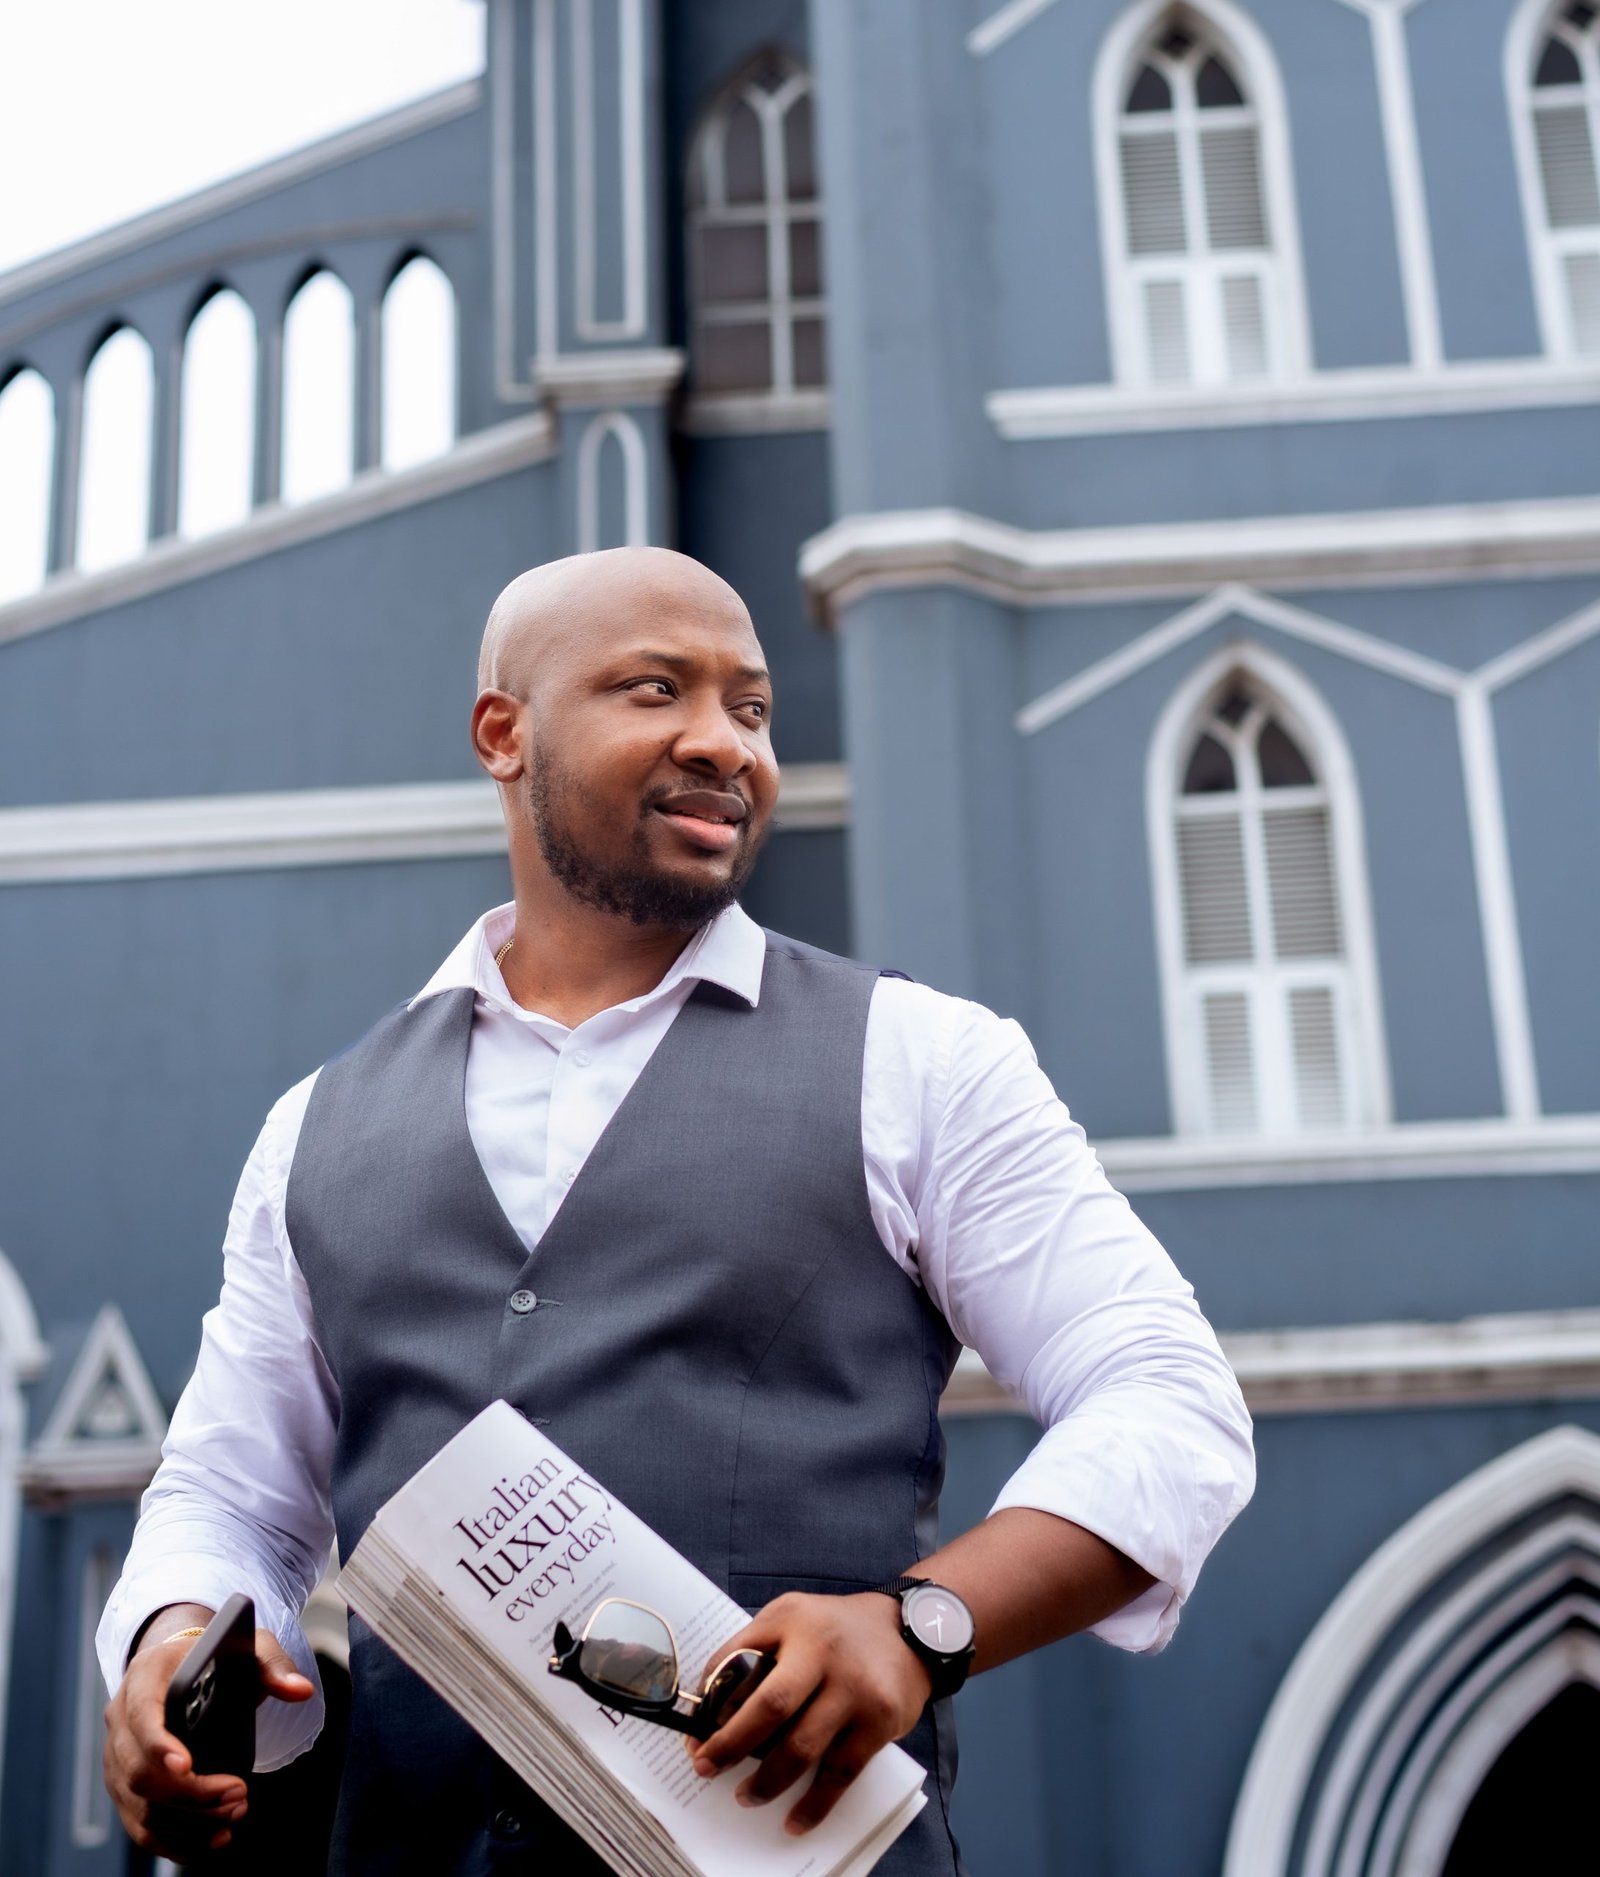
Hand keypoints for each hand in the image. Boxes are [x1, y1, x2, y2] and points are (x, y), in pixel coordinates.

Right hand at [102, 1613, 313, 1859]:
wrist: (179, 1666)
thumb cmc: (213, 1656)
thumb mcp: (246, 1646)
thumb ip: (273, 1665)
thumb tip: (301, 1689)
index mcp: (144, 1675)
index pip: (142, 1715)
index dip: (159, 1744)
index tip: (189, 1766)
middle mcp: (120, 1718)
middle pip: (140, 1771)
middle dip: (190, 1794)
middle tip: (239, 1795)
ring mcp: (116, 1756)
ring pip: (140, 1805)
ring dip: (186, 1823)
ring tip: (234, 1816)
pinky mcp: (123, 1786)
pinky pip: (138, 1825)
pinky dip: (173, 1842)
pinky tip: (212, 1840)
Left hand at [685, 1591, 930, 1837]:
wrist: (912, 1631)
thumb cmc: (836, 1629)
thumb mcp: (791, 1616)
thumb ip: (753, 1648)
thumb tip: (710, 1705)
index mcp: (793, 1621)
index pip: (740, 1661)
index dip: (713, 1705)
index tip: (696, 1740)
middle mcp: (824, 1652)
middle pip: (772, 1707)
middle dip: (733, 1746)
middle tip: (708, 1770)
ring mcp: (855, 1688)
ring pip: (803, 1747)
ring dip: (768, 1781)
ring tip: (747, 1797)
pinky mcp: (880, 1721)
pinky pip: (840, 1772)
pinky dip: (815, 1803)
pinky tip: (796, 1819)